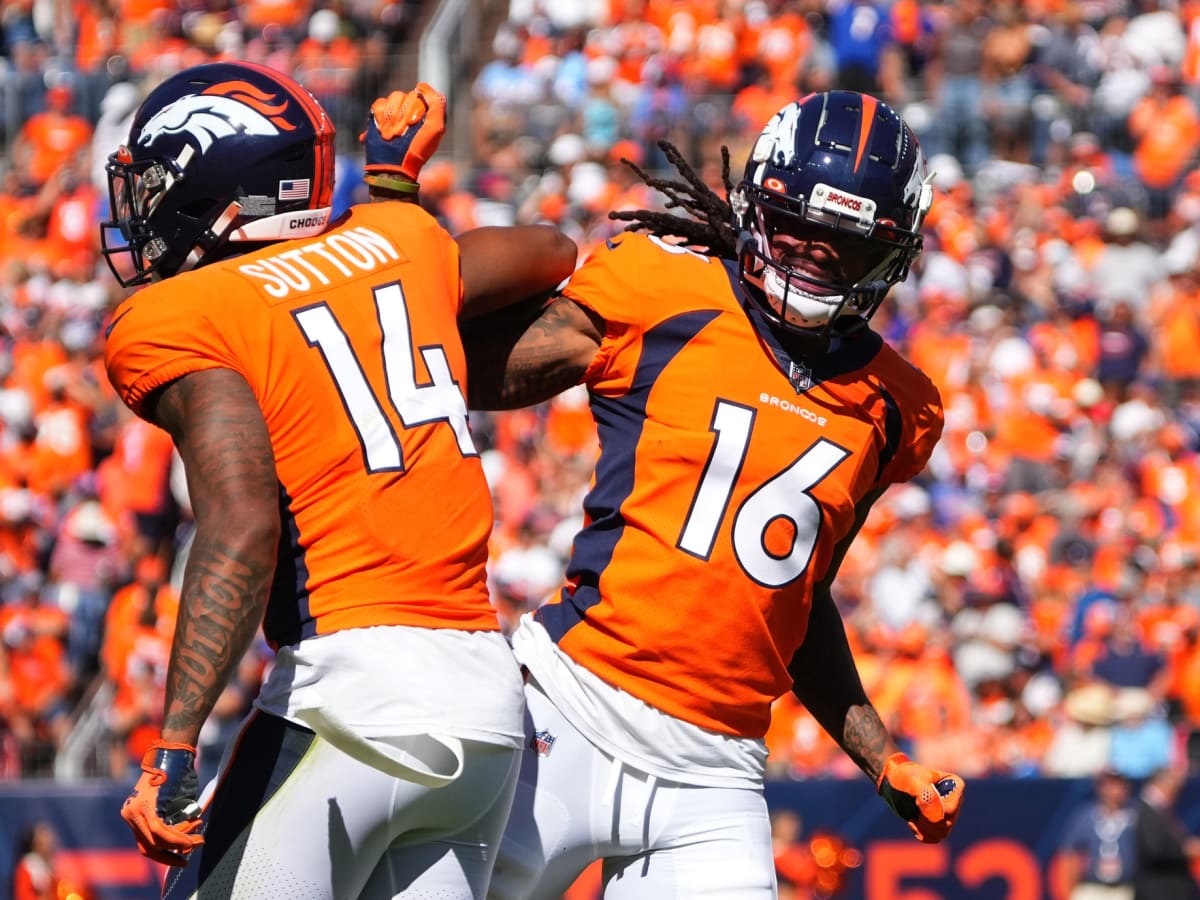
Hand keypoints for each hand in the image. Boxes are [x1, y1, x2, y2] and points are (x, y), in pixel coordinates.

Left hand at [121, 740, 203, 865]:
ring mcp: (135, 811)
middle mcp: (130, 814)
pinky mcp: (145, 807)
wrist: (175, 753)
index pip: (145, 843)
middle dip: (171, 855)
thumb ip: (174, 821)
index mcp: (133, 813)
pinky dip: (178, 837)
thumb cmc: (178, 774)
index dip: (163, 855)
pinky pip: (161, 831)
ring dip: (181, 843)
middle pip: (148, 846)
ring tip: (199, 839)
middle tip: (190, 854)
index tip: (180, 859)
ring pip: (157, 840)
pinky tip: (192, 838)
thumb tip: (185, 844)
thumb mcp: (173, 802)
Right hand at [360, 84, 445, 184]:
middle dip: (400, 116)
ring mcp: (395, 112)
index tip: (412, 125)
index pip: (417, 95)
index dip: (413, 109)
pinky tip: (382, 133)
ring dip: (389, 119)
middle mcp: (410, 110)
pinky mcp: (380, 116)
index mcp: (425, 112)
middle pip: (401, 95)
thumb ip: (437, 103)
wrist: (393, 165)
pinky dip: (380, 119)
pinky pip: (378, 104)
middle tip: (400, 133)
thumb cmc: (417, 149)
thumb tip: (420, 86)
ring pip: (390, 99)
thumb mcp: (435, 127)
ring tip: (390, 135)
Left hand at [877, 752, 963, 842]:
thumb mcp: (912, 780)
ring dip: (924, 829)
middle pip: (947, 824)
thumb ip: (927, 796)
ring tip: (913, 816)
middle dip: (927, 821)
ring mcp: (947, 812)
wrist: (893, 780)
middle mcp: (955, 799)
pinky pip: (935, 838)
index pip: (950, 810)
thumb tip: (938, 817)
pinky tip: (912, 822)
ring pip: (943, 833)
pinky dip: (923, 834)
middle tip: (913, 808)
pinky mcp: (938, 822)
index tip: (917, 801)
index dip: (932, 811)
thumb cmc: (903, 775)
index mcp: (954, 784)